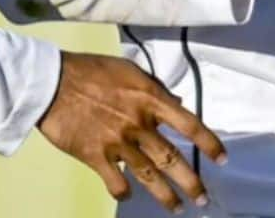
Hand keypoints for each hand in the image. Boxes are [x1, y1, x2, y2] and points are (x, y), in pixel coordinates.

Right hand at [36, 52, 226, 213]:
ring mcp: (117, 143)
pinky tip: (129, 195)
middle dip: (191, 183)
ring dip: (166, 196)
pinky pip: (116, 182)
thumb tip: (177, 103)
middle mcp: (138, 124)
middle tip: (203, 199)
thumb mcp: (130, 71)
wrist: (53, 81)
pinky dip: (124, 192)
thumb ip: (155, 89)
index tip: (222, 159)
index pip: (190, 125)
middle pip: (172, 159)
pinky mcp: (95, 156)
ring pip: (149, 176)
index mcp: (150, 99)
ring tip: (178, 209)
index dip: (209, 144)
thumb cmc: (92, 70)